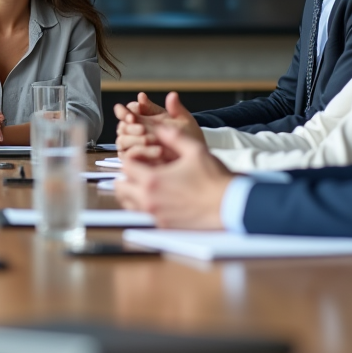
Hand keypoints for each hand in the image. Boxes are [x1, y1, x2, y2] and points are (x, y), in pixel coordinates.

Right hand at [115, 92, 203, 161]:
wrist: (194, 155)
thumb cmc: (187, 136)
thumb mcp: (182, 119)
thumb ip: (172, 107)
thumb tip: (166, 95)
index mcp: (142, 117)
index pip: (124, 112)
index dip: (123, 112)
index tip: (132, 116)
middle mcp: (134, 131)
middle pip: (122, 127)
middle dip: (130, 127)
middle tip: (142, 129)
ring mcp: (133, 146)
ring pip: (123, 141)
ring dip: (135, 140)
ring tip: (151, 140)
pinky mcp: (136, 161)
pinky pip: (131, 156)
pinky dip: (141, 152)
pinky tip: (157, 151)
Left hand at [115, 125, 232, 229]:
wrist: (231, 204)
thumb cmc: (215, 179)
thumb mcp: (194, 149)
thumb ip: (173, 136)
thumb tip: (159, 127)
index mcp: (153, 179)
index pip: (126, 166)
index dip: (133, 157)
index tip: (143, 156)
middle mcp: (150, 200)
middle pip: (120, 187)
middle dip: (127, 176)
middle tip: (141, 170)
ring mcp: (156, 215)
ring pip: (128, 204)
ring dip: (132, 192)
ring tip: (147, 184)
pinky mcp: (164, 225)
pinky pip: (143, 216)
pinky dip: (144, 207)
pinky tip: (158, 198)